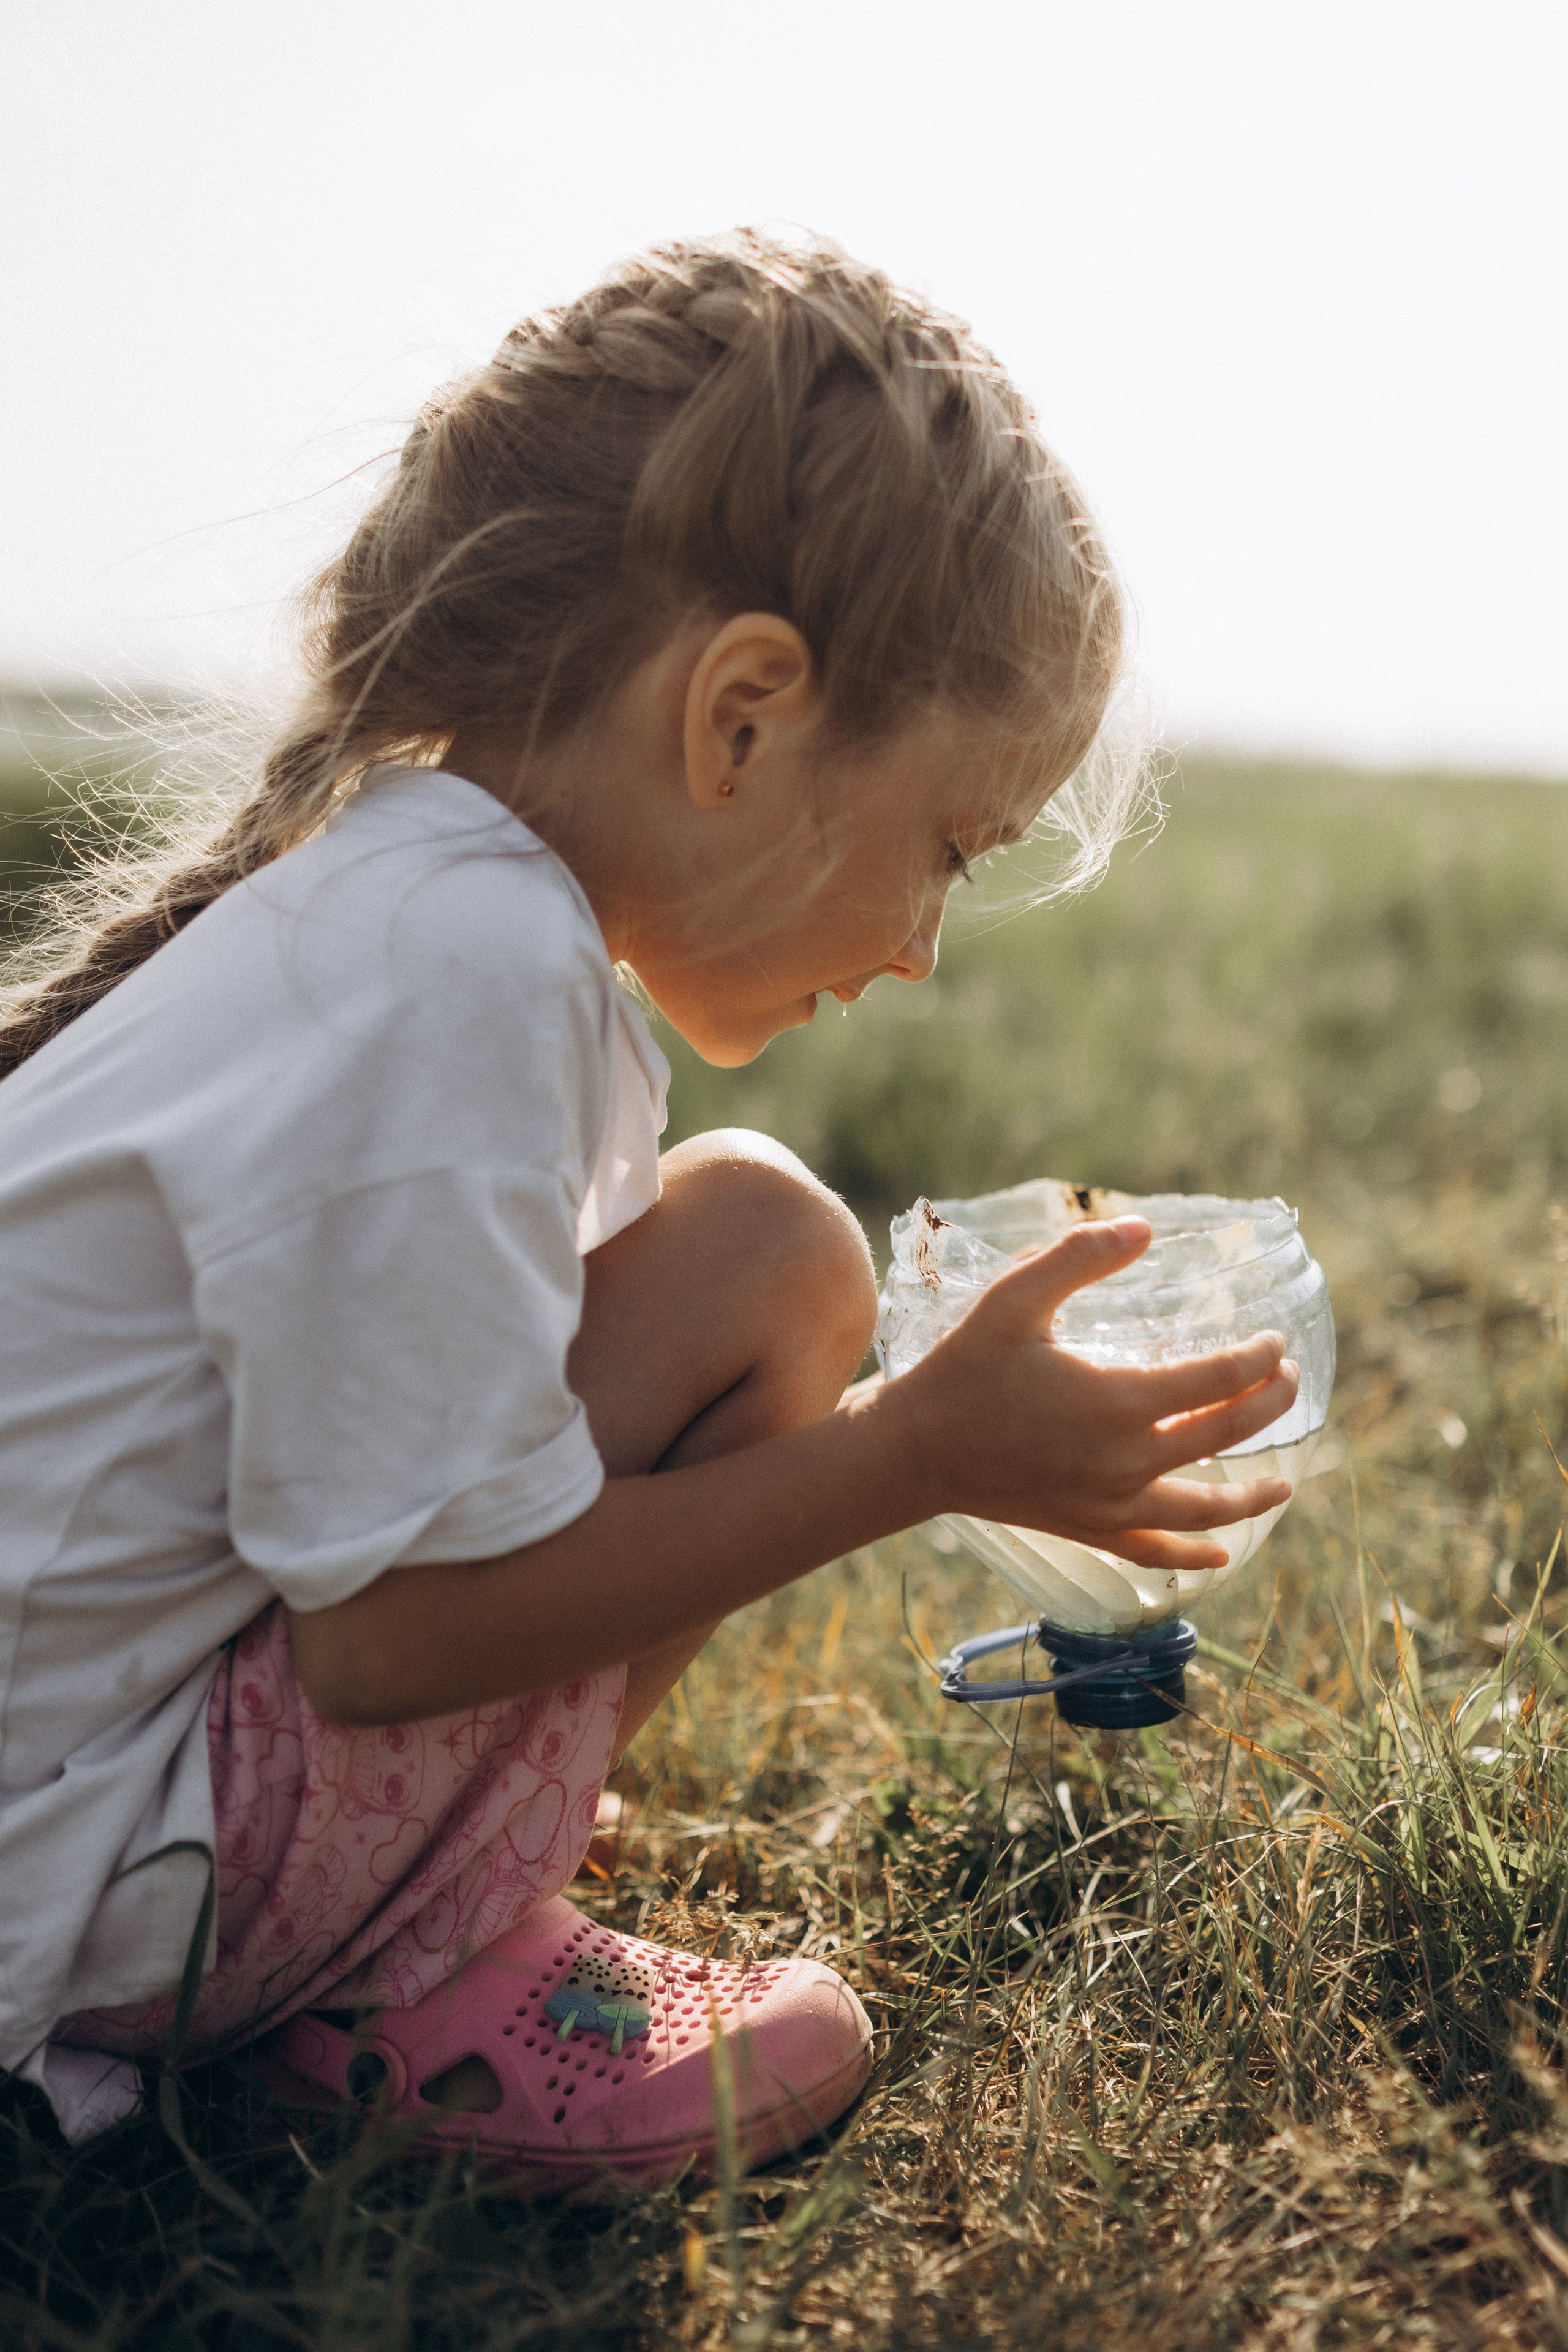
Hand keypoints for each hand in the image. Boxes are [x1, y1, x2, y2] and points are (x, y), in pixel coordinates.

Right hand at [890, 1216, 1299, 1573]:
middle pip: (1226, 1435)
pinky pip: (1157, 1550)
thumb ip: (1079, 1256)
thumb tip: (1145, 1229)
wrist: (916, 1450)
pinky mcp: (1089, 1528)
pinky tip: (1221, 1551)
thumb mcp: (1014, 1297)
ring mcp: (1110, 1503)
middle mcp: (1125, 1460)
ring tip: (1285, 1481)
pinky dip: (1195, 1554)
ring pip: (1204, 1508)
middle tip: (1288, 1380)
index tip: (1271, 1341)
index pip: (1218, 1379)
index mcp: (1116, 1400)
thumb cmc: (965, 1368)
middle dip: (1269, 1405)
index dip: (1256, 1358)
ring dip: (1252, 1494)